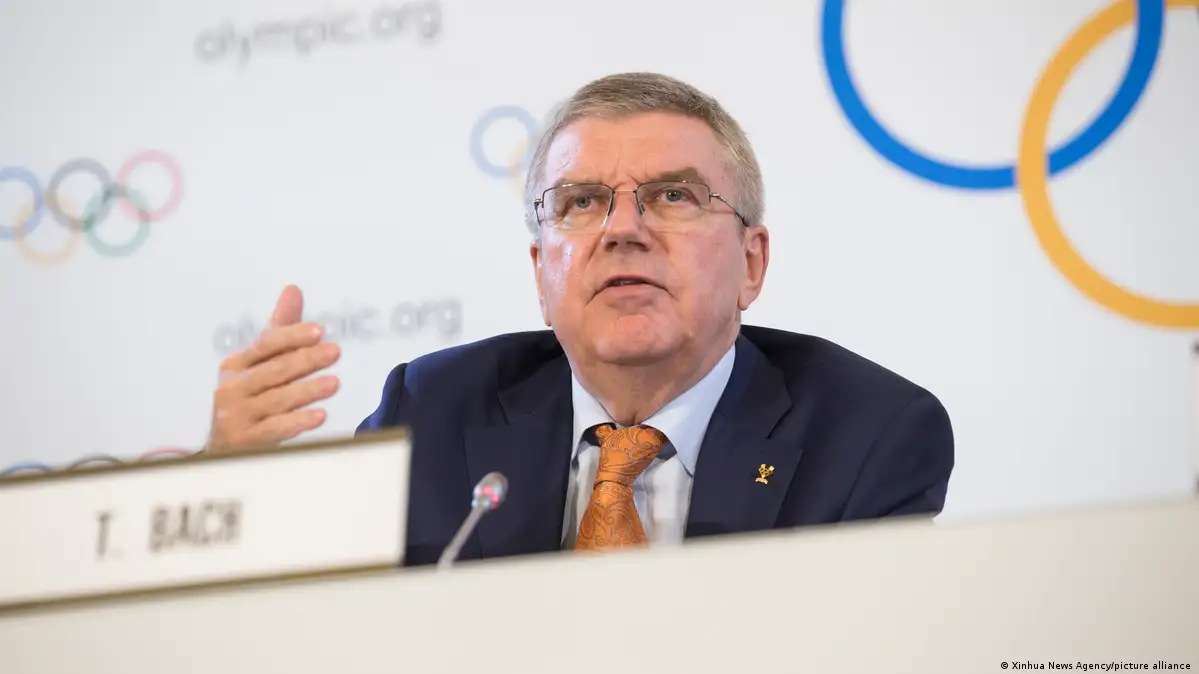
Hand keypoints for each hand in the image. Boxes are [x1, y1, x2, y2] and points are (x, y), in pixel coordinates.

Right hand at [206, 285, 341, 452]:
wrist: (222, 448)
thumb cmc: (247, 399)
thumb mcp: (258, 364)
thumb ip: (279, 331)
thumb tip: (293, 290)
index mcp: (236, 365)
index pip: (266, 345)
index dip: (291, 337)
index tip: (318, 331)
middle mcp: (233, 388)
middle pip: (274, 371)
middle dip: (305, 360)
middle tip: (334, 352)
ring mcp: (237, 415)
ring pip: (276, 399)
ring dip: (307, 390)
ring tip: (334, 383)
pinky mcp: (246, 441)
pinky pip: (274, 429)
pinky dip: (297, 422)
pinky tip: (319, 415)